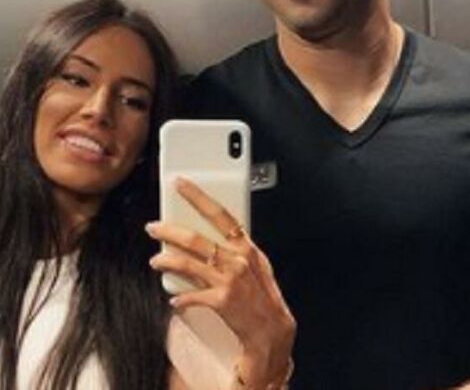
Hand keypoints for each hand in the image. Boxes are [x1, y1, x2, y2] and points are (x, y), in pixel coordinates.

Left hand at [146, 177, 295, 386]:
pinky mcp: (221, 300)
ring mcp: (228, 279)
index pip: (219, 214)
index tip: (181, 185)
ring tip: (156, 260)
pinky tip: (174, 298)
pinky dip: (180, 297)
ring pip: (188, 263)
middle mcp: (236, 259)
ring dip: (167, 261)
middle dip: (169, 231)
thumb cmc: (263, 296)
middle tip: (154, 227)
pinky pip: (191, 295)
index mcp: (245, 246)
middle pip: (196, 239)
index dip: (198, 197)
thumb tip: (210, 239)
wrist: (271, 328)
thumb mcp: (256, 264)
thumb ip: (235, 249)